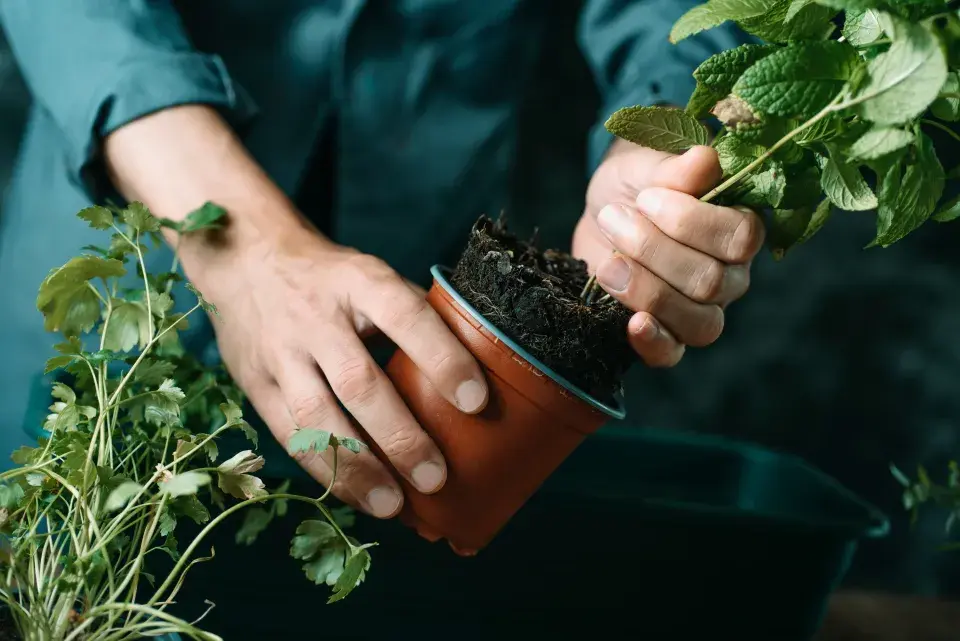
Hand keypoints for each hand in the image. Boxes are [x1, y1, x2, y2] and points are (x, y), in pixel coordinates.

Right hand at [103, 106, 488, 518]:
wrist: (246, 258)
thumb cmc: (332, 278)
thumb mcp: (372, 275)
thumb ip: (414, 316)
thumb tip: (475, 368)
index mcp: (359, 281)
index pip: (406, 316)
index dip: (443, 358)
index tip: (477, 402)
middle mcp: (316, 316)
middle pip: (359, 382)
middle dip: (400, 437)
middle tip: (437, 477)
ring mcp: (280, 351)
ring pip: (317, 418)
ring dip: (357, 468)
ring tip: (393, 505)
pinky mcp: (254, 382)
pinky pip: (288, 434)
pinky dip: (324, 470)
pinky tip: (355, 496)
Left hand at [573, 140, 764, 366]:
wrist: (605, 212)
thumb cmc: (636, 185)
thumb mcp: (644, 167)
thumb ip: (673, 169)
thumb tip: (705, 161)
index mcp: (739, 230)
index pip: (739, 238)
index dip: (690, 221)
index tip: (646, 197)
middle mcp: (731, 276)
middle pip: (711, 282)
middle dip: (653, 249)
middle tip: (614, 218)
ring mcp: (702, 311)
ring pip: (699, 322)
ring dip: (647, 291)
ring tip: (609, 262)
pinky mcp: (666, 335)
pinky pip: (672, 354)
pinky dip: (653, 342)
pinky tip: (631, 322)